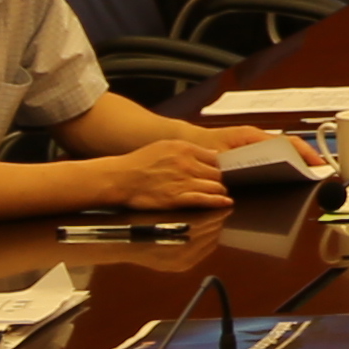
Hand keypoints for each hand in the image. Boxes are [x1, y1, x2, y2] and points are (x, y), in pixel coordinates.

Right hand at [99, 137, 237, 211]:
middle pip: (218, 173)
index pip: (216, 157)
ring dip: (220, 191)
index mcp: (185, 149)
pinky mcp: (177, 198)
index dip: (224, 166)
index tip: (227, 171)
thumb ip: (191, 149)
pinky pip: (204, 199)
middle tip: (225, 185)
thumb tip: (213, 154)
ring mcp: (183, 181)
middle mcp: (187, 164)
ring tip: (222, 194)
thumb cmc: (139, 163)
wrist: (120, 178)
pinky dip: (217, 201)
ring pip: (214, 186)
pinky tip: (224, 202)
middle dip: (223, 180)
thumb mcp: (166, 146)